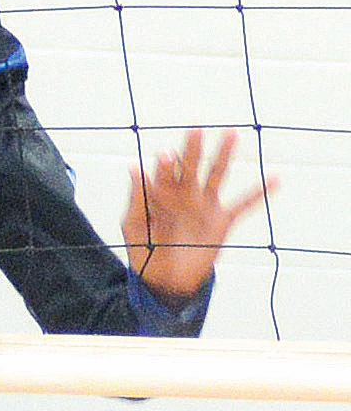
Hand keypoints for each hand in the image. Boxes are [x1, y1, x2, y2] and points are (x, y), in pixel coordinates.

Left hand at [121, 128, 276, 301]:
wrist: (165, 281)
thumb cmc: (144, 250)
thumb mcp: (134, 225)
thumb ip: (137, 197)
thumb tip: (133, 167)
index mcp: (161, 193)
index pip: (165, 173)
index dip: (166, 165)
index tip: (166, 154)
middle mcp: (185, 194)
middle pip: (190, 166)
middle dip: (193, 148)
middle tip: (195, 129)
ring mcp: (204, 206)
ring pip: (216, 175)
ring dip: (223, 155)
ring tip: (230, 134)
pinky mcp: (222, 221)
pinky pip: (243, 205)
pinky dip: (260, 193)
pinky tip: (276, 178)